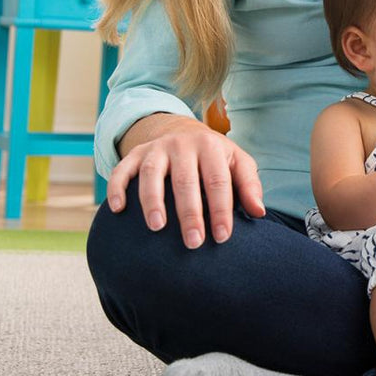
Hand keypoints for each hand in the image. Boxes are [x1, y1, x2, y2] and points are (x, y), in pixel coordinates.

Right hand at [107, 115, 264, 246]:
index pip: (217, 181)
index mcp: (211, 147)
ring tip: (157, 227)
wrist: (185, 132)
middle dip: (189, 213)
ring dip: (152, 200)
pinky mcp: (136, 153)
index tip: (222, 237)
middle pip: (185, 180)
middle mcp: (182, 145)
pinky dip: (117, 187)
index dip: (221, 210)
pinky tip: (117, 209)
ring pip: (152, 173)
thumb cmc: (216, 158)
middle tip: (193, 243)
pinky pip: (122, 169)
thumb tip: (259, 212)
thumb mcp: (238, 163)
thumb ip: (249, 186)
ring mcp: (157, 148)